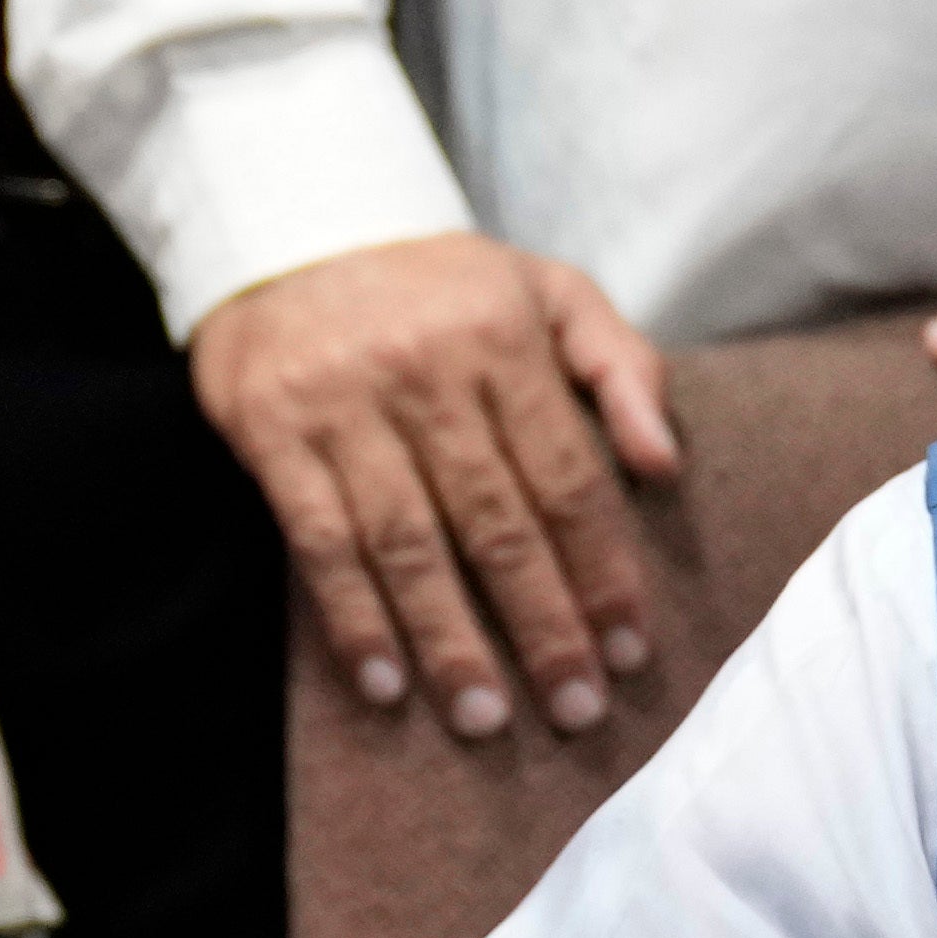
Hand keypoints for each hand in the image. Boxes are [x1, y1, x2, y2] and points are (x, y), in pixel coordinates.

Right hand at [185, 232, 678, 743]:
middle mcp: (426, 374)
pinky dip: (353, 618)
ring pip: (409, 544)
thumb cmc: (439, 281)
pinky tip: (386, 683)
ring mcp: (344, 406)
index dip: (603, 571)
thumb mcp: (546, 289)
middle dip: (542, 626)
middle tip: (576, 709)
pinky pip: (320, 541)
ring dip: (450, 641)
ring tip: (487, 719)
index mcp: (504, 340)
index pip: (568, 478)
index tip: (631, 650)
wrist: (292, 219)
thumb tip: (663, 467)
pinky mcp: (273, 431)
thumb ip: (622, 365)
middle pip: (497, 524)